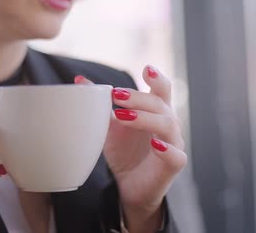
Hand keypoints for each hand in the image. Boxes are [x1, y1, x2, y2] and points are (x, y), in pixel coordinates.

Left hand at [75, 66, 186, 231]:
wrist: (128, 186)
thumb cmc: (124, 152)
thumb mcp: (108, 126)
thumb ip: (99, 104)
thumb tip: (79, 80)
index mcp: (155, 111)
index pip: (162, 89)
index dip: (157, 78)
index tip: (145, 69)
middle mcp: (168, 124)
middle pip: (160, 103)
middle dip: (137, 97)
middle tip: (115, 96)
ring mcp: (174, 144)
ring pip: (167, 124)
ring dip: (145, 118)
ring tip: (122, 117)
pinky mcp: (174, 166)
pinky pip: (176, 155)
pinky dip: (166, 148)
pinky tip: (154, 144)